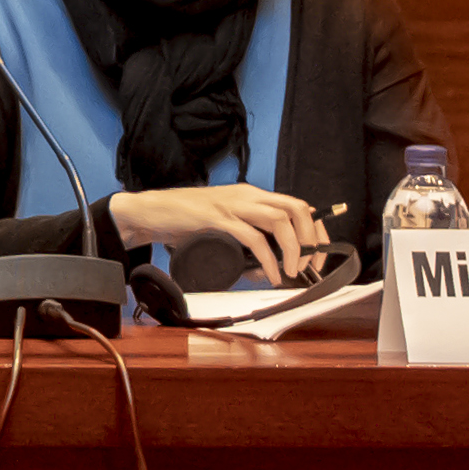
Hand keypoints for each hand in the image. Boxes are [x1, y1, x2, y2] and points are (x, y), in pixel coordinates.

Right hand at [108, 182, 337, 282]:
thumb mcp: (224, 225)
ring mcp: (232, 205)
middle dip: (310, 240)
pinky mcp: (217, 218)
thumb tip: (267, 267)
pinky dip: (267, 259)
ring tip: (291, 273)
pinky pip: (252, 237)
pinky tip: (270, 274)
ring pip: (279, 220)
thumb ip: (245, 238)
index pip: (297, 206)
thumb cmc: (185, 221)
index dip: (315, 231)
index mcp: (251, 195)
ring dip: (292, 249)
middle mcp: (247, 195)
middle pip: (296, 209)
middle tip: (308, 267)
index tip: (318, 257)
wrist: (151, 212)